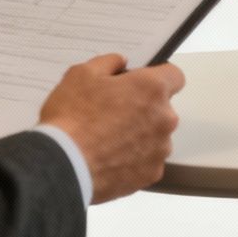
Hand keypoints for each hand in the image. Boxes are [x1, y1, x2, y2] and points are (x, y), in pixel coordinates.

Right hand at [39, 53, 184, 203]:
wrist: (63, 166)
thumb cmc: (72, 118)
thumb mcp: (82, 74)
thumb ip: (109, 62)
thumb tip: (121, 63)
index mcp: (152, 89)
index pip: (174, 76)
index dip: (157, 77)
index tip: (140, 83)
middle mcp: (164, 118)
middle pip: (162, 108)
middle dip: (143, 108)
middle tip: (113, 113)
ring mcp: (160, 149)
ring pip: (156, 136)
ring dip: (139, 135)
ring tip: (107, 139)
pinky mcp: (151, 174)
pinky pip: (147, 160)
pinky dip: (133, 159)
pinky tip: (109, 158)